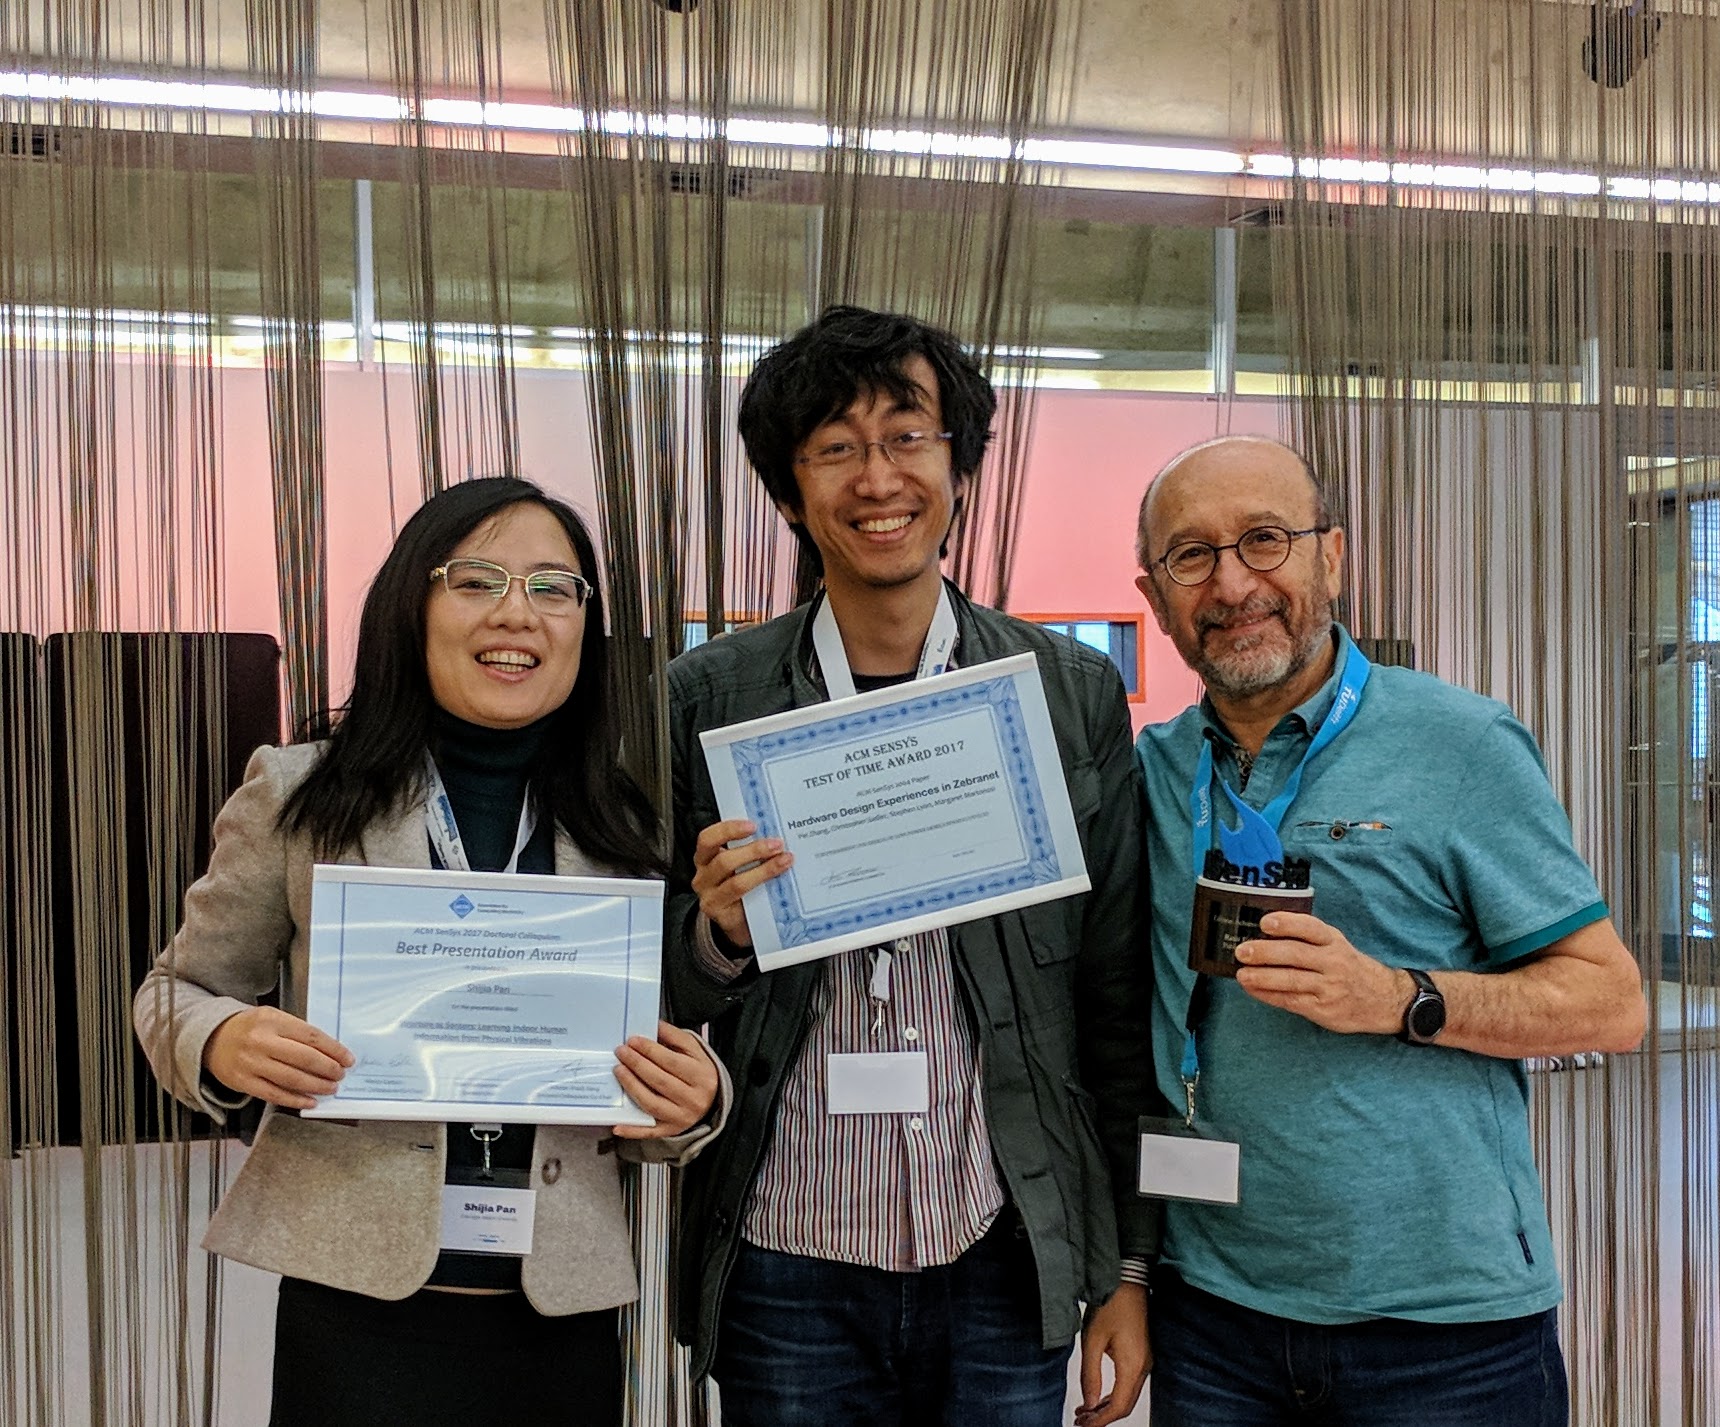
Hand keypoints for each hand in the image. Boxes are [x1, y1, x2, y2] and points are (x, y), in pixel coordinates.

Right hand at [202, 1006, 353, 1108]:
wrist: (211, 1038)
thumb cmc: (249, 1027)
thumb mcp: (272, 1018)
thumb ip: (297, 1031)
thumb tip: (329, 1051)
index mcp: (272, 1021)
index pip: (311, 1037)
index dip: (334, 1050)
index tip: (347, 1058)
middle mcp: (261, 1042)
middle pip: (304, 1058)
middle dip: (328, 1069)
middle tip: (341, 1074)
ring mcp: (251, 1063)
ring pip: (291, 1078)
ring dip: (316, 1085)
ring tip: (331, 1087)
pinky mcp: (243, 1082)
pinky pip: (274, 1094)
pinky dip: (295, 1100)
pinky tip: (310, 1101)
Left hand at [611, 1021, 720, 1138]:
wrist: (713, 1103)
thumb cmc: (699, 1073)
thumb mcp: (695, 1051)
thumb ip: (675, 1037)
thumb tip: (653, 1026)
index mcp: (701, 1075)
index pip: (671, 1062)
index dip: (649, 1050)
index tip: (632, 1041)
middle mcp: (693, 1098)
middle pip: (659, 1081)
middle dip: (636, 1065)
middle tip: (621, 1052)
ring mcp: (681, 1117)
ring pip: (652, 1103)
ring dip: (631, 1087)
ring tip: (618, 1070)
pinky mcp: (671, 1131)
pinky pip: (649, 1132)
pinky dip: (632, 1130)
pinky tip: (617, 1125)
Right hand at [691, 818, 792, 948]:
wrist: (737, 922)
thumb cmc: (739, 887)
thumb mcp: (738, 865)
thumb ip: (748, 851)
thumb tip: (775, 834)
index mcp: (704, 859)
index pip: (707, 840)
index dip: (728, 830)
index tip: (752, 825)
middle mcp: (703, 878)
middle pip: (723, 861)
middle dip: (753, 851)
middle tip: (777, 844)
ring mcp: (710, 898)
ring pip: (736, 883)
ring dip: (763, 871)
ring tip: (783, 861)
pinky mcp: (722, 916)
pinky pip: (744, 902)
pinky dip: (763, 890)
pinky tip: (778, 883)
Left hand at [1076, 1282, 1149, 1426]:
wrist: (1128, 1280)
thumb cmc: (1111, 1304)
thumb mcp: (1092, 1339)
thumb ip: (1090, 1374)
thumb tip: (1089, 1404)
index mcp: (1133, 1365)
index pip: (1119, 1406)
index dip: (1101, 1421)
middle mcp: (1144, 1367)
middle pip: (1125, 1405)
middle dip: (1103, 1417)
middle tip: (1081, 1422)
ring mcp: (1145, 1361)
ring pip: (1128, 1396)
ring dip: (1107, 1407)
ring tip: (1085, 1412)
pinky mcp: (1142, 1355)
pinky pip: (1129, 1384)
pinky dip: (1114, 1395)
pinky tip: (1098, 1397)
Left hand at [1234, 911, 1409, 1035]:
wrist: (1384, 1000)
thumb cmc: (1349, 968)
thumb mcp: (1336, 945)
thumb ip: (1306, 939)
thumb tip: (1263, 934)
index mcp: (1333, 941)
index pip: (1310, 928)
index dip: (1287, 923)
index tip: (1265, 922)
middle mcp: (1333, 962)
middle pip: (1295, 954)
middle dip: (1266, 952)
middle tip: (1242, 951)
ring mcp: (1328, 987)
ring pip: (1291, 980)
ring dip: (1262, 977)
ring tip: (1242, 974)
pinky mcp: (1322, 1009)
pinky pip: (1290, 1001)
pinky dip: (1268, 995)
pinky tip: (1253, 989)